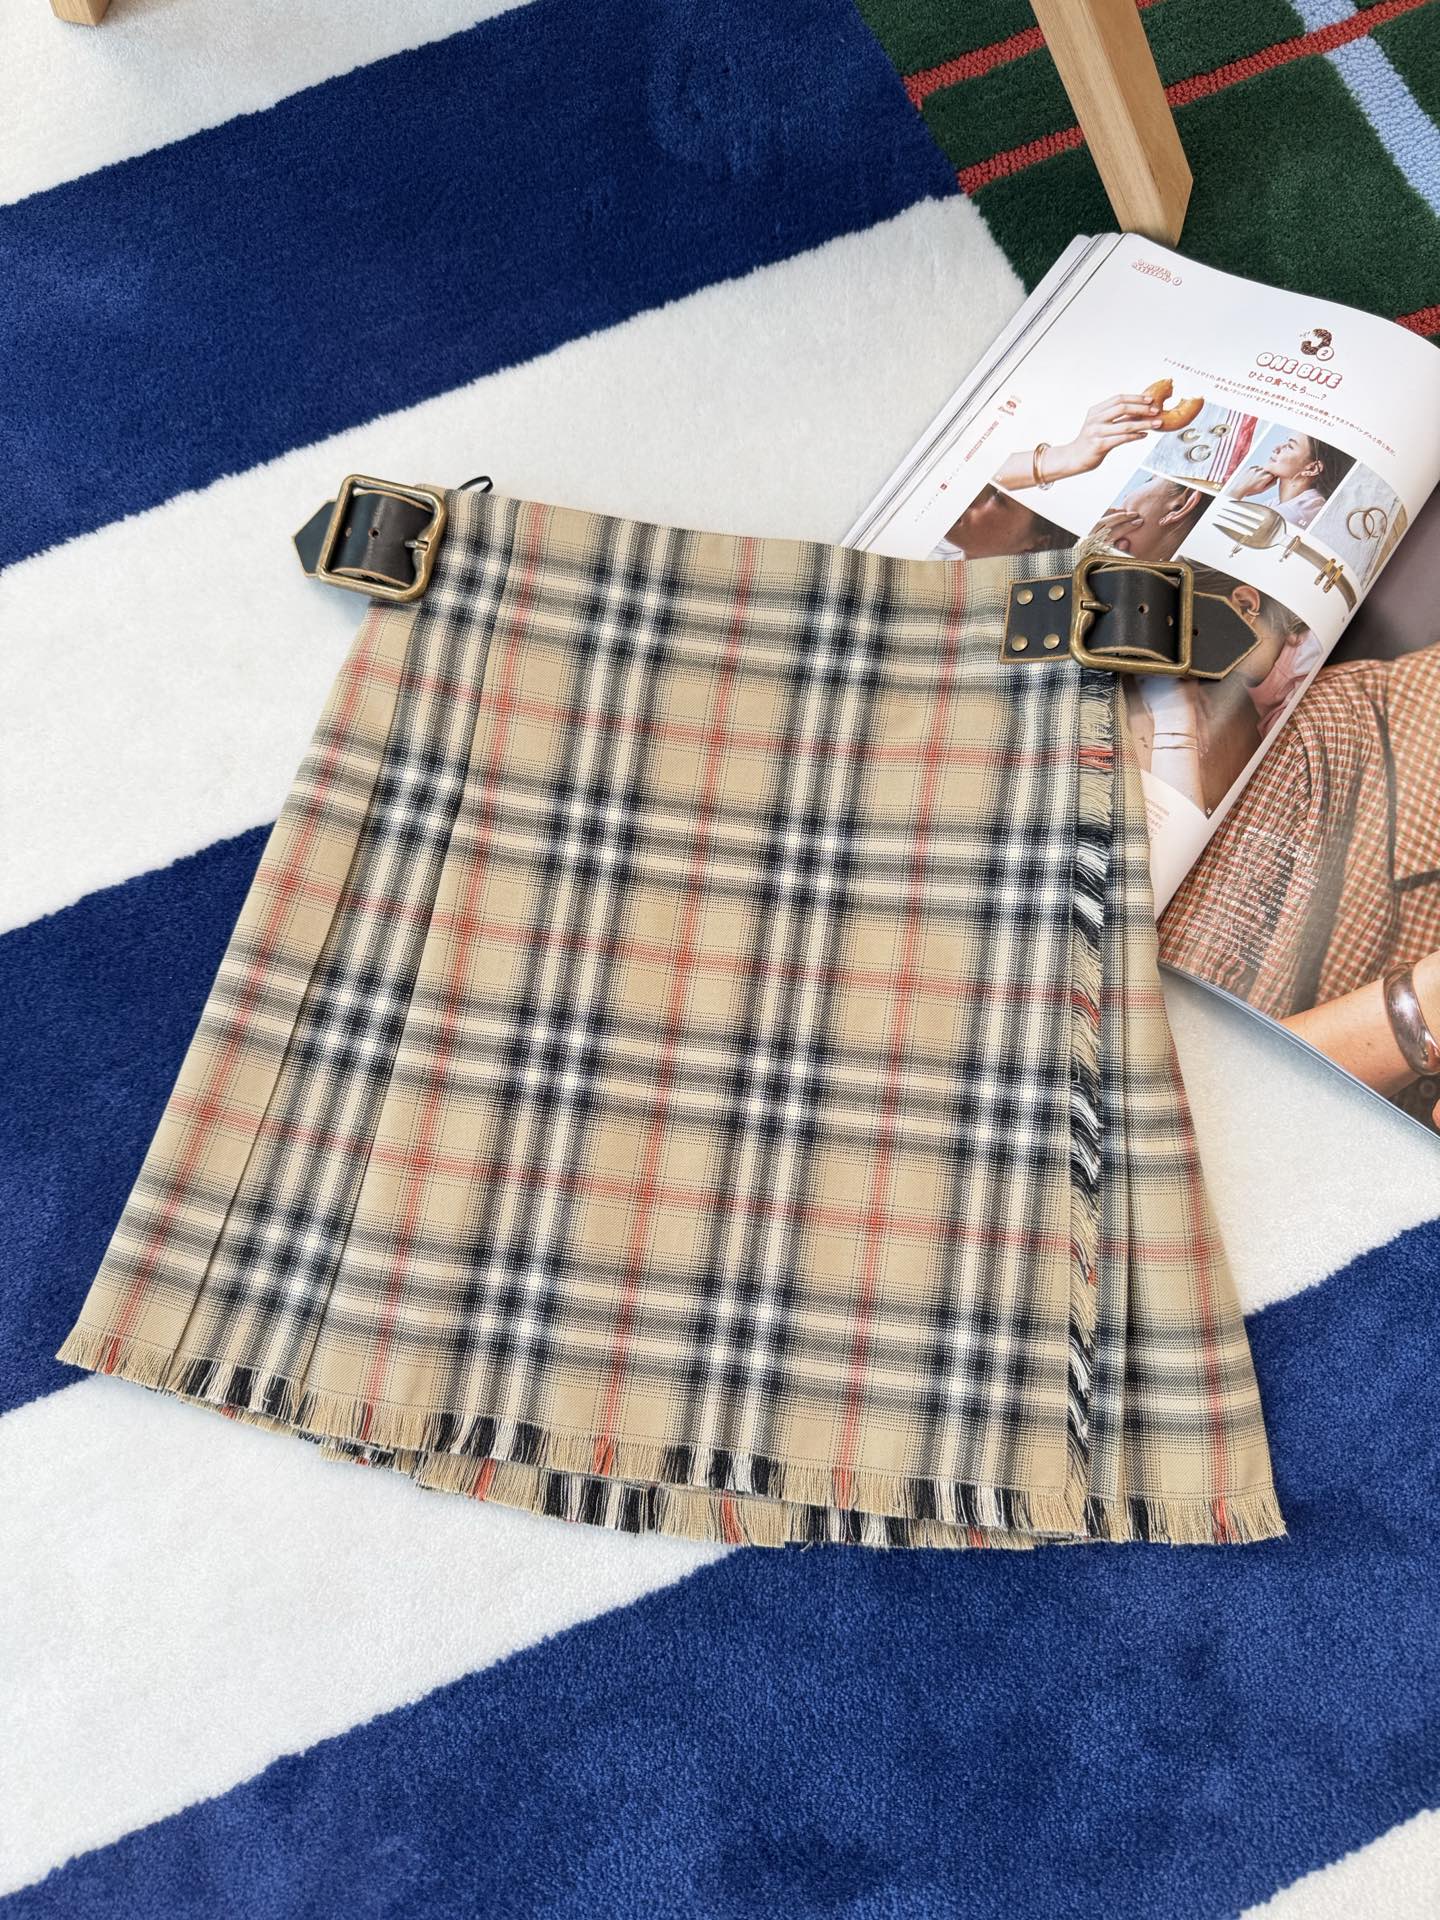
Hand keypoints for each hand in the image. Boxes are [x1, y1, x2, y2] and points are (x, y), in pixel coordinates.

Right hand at [1045, 394, 1161, 479]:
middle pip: (1122, 407)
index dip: (1136, 398)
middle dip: (1142, 408)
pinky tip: (1144, 435)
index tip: (1150, 399)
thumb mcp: (1101, 425)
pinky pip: (1122, 439)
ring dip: (1144, 424)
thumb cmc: (1090, 442)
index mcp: (1095, 411)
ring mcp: (1096, 432)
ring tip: (1157, 424)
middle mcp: (1095, 419)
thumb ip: (1117, 418)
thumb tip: (1141, 411)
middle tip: (1156, 410)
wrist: (1074, 458)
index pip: (1118, 399)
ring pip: (1126, 425)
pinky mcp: (1099, 445)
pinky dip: (1135, 436)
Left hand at [1232, 466, 1276, 499]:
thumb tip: (1277, 477)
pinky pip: (1256, 468)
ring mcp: (1256, 468)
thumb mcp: (1264, 489)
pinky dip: (1256, 471)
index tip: (1271, 479)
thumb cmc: (1251, 490)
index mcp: (1266, 477)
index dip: (1273, 476)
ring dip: (1261, 472)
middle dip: (1267, 474)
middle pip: (1269, 470)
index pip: (1275, 473)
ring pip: (1263, 468)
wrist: (1240, 488)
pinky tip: (1252, 477)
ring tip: (1256, 479)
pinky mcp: (1251, 467)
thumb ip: (1272, 482)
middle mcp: (1261, 471)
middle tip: (1262, 480)